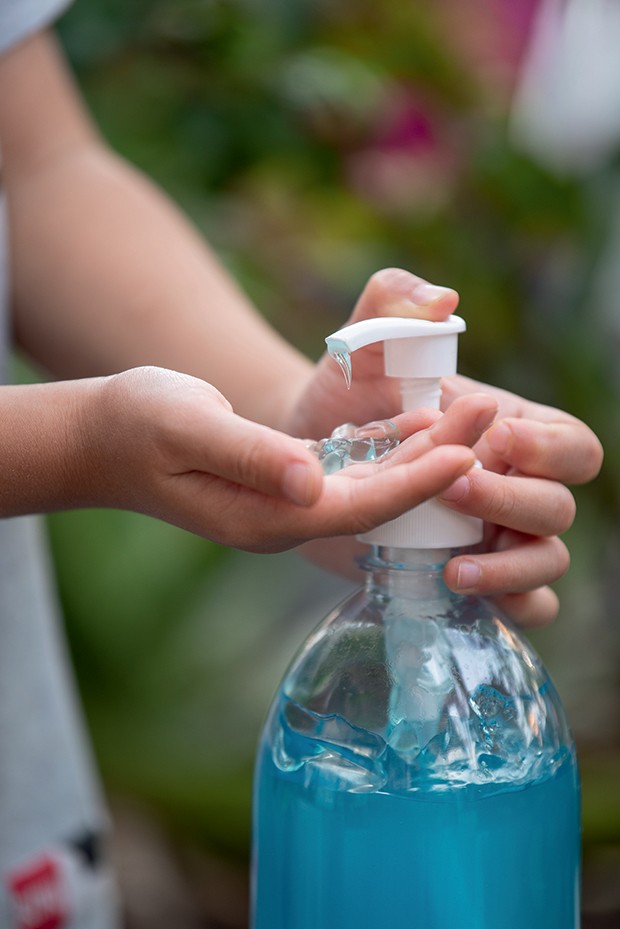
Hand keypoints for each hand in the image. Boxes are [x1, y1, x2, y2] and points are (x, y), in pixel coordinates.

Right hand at [88, 367, 494, 553]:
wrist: (104, 437)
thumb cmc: (137, 425)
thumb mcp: (185, 429)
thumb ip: (247, 456)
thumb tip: (312, 479)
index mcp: (265, 518)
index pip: (357, 508)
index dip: (415, 482)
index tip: (468, 451)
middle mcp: (286, 520)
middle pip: (379, 499)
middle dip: (438, 459)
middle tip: (490, 409)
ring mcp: (288, 505)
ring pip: (373, 484)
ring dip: (423, 449)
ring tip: (472, 407)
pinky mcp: (288, 485)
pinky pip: (354, 472)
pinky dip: (391, 446)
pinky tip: (421, 419)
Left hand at [288, 266, 602, 628]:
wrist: (301, 458)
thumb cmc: (343, 398)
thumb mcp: (361, 348)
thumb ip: (392, 305)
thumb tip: (442, 298)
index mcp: (512, 431)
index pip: (571, 445)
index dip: (547, 446)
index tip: (492, 434)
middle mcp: (515, 485)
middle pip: (558, 507)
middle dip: (513, 500)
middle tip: (456, 488)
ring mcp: (496, 536)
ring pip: (548, 562)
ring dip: (511, 568)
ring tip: (453, 569)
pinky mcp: (471, 575)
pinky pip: (523, 606)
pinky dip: (507, 604)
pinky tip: (457, 592)